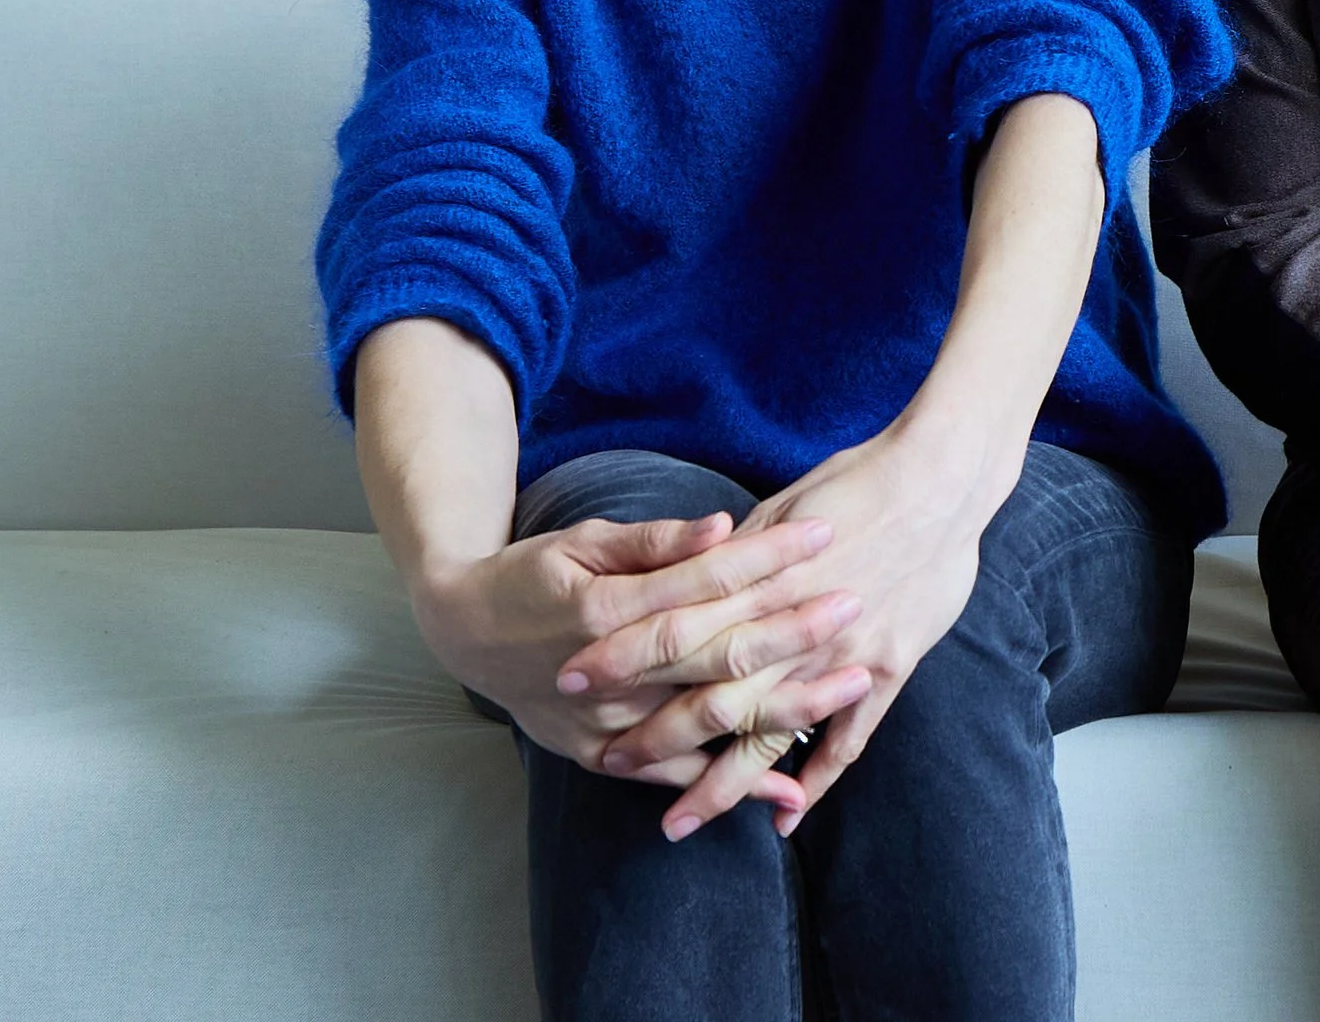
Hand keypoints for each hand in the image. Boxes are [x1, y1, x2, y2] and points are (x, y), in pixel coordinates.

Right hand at [413, 509, 860, 822]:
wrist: (463, 634)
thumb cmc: (530, 574)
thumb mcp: (581, 542)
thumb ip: (651, 542)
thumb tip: (720, 527)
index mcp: (608, 610)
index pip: (706, 581)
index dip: (767, 556)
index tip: (824, 533)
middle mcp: (613, 676)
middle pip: (721, 650)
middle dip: (794, 628)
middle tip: (856, 603)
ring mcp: (610, 723)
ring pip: (711, 717)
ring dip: (785, 703)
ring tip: (854, 685)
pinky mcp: (602, 754)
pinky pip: (676, 775)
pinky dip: (732, 783)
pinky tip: (789, 792)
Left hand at [559, 424, 1005, 838]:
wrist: (943, 478)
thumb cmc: (861, 479)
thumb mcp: (786, 505)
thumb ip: (737, 554)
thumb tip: (689, 576)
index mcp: (763, 578)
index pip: (675, 626)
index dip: (623, 657)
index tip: (574, 680)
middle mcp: (795, 625)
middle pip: (713, 693)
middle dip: (656, 734)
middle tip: (609, 761)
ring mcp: (843, 653)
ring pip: (770, 732)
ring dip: (723, 782)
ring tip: (681, 820)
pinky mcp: (888, 667)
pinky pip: (849, 739)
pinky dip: (816, 780)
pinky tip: (784, 814)